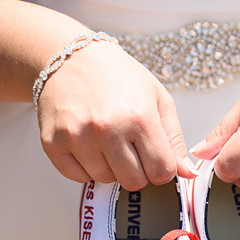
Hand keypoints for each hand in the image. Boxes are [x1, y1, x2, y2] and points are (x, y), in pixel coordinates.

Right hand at [36, 41, 196, 189]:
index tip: (155, 156)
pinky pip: (77, 178)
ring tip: (108, 141)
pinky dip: (86, 168)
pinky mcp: (52, 142)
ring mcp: (76, 136)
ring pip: (105, 180)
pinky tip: (89, 146)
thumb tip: (187, 174)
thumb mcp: (158, 100)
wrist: (69, 57)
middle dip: (138, 171)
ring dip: (111, 168)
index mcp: (139, 117)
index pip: (161, 172)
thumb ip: (174, 140)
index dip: (162, 168)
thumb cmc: (118, 76)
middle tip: (131, 148)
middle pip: (134, 182)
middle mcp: (107, 128)